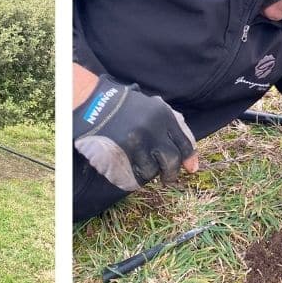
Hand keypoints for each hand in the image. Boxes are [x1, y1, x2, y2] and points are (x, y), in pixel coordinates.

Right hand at [73, 75, 197, 190]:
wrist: (91, 103)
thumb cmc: (122, 106)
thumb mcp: (151, 107)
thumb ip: (169, 127)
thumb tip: (190, 160)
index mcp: (164, 116)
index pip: (185, 144)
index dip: (188, 159)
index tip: (189, 169)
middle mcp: (153, 129)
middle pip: (171, 161)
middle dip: (170, 174)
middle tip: (166, 179)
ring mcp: (136, 143)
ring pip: (151, 171)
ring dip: (149, 174)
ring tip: (142, 170)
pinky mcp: (120, 153)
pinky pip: (132, 175)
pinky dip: (134, 178)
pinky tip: (130, 173)